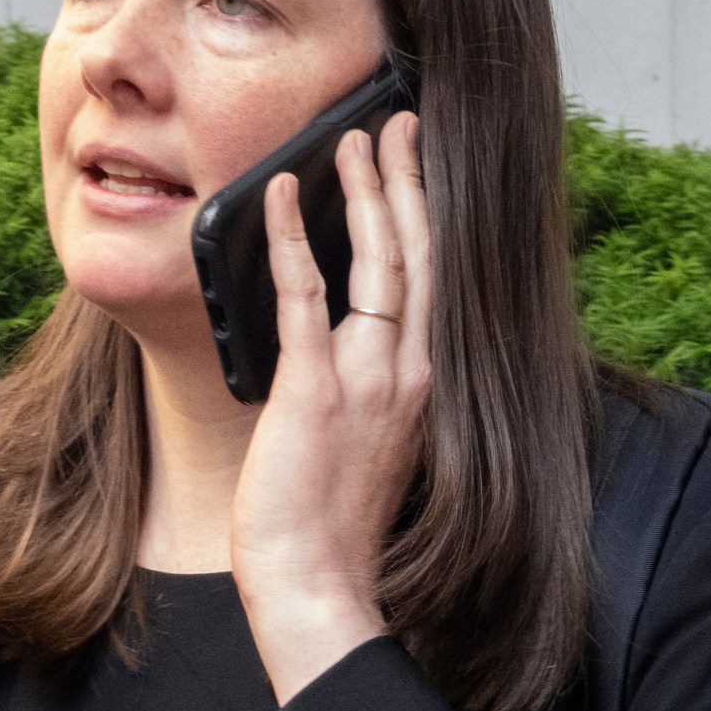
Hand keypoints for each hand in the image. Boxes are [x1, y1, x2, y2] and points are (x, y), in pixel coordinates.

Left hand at [231, 111, 432, 702]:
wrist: (318, 586)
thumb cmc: (330, 529)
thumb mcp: (361, 444)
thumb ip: (361, 388)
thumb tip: (334, 342)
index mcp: (421, 384)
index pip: (430, 281)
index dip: (426, 217)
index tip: (417, 167)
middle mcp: (408, 373)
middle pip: (418, 255)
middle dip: (408, 181)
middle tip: (396, 124)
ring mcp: (367, 379)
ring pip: (379, 264)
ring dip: (366, 193)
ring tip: (353, 139)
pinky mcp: (316, 390)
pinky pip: (306, 297)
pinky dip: (293, 238)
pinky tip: (280, 193)